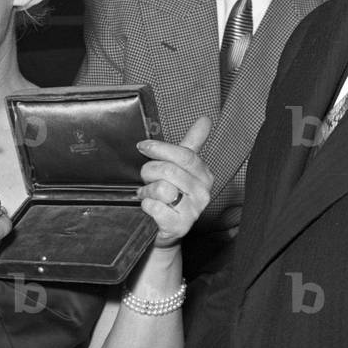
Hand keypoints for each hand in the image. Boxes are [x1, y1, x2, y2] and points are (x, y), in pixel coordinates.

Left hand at [135, 117, 213, 246]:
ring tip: (148, 195)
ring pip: (161, 188)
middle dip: (149, 172)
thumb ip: (192, 143)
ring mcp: (193, 211)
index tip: (142, 146)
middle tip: (147, 179)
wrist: (165, 229)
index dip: (160, 148)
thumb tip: (205, 119)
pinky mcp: (179, 226)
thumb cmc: (171, 194)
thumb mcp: (180, 167)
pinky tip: (150, 208)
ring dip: (146, 191)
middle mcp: (203, 193)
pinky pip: (154, 207)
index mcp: (204, 175)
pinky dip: (146, 206)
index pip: (184, 154)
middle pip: (168, 170)